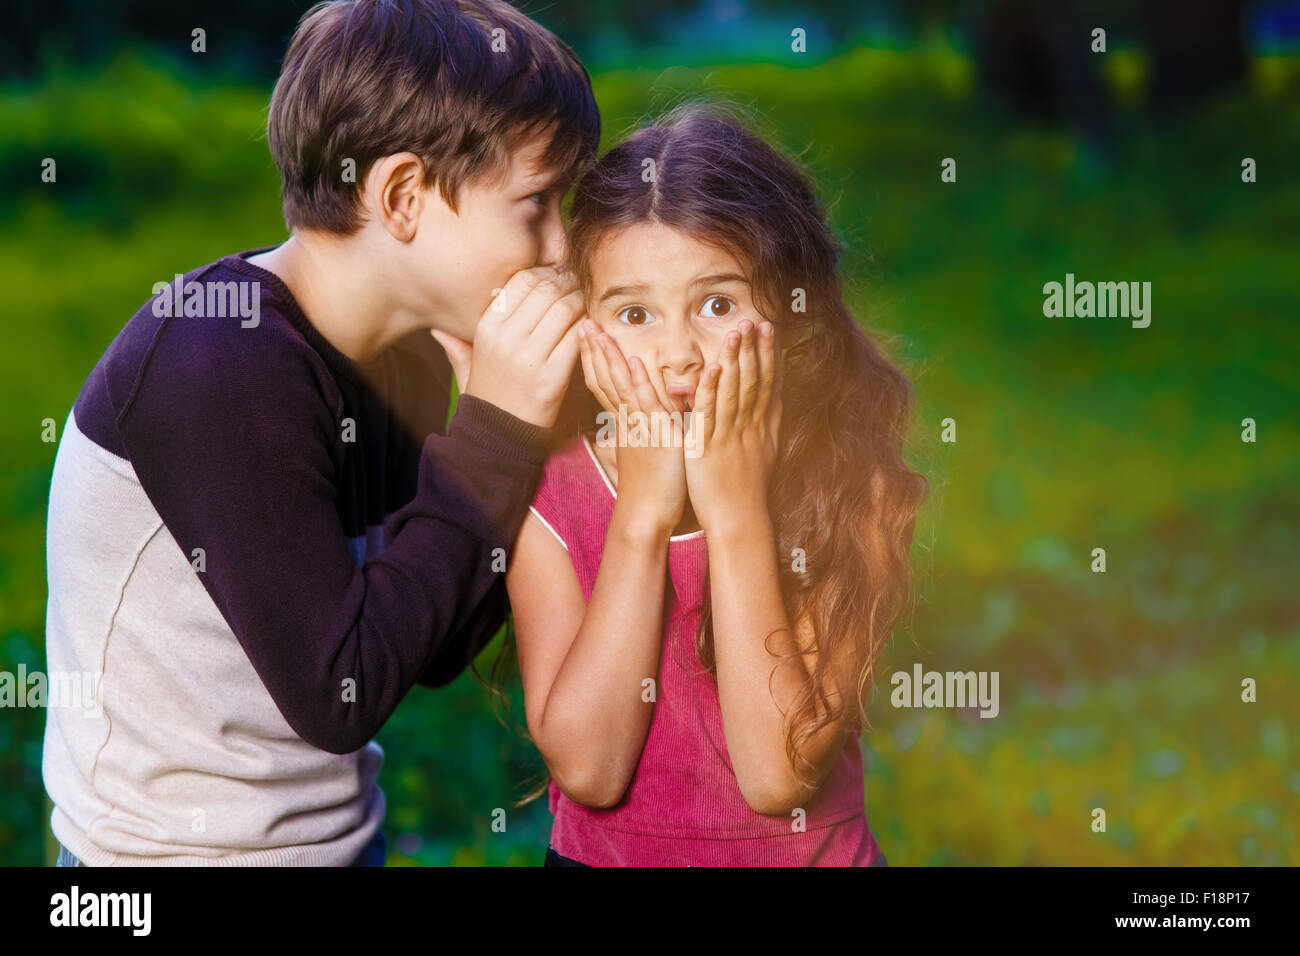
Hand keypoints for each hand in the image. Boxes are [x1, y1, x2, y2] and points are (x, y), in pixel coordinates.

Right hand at [430, 266, 581, 428]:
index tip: (556, 275)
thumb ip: (456, 346)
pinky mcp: (552, 378)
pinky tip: (587, 327)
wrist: (497, 439)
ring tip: (584, 302)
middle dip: (567, 282)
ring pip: (565, 309)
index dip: (544, 272)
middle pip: (546, 290)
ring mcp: (529, 359)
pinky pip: (576, 338)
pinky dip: (586, 328)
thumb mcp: (467, 368)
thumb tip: (437, 330)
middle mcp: (505, 340)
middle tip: (577, 283)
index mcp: (486, 329)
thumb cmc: (488, 396)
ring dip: (580, 301)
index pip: (521, 280)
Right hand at [578, 319, 686, 535]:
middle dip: (594, 350)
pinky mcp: (656, 435)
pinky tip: (631, 361)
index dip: (594, 358)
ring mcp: (639, 426)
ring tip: (596, 331)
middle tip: (581, 322)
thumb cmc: (651, 486)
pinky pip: (644, 404)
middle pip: (604, 378)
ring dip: (608, 356)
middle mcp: (627, 420)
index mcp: (625, 421)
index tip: (585, 335)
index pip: (604, 383)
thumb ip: (649, 422)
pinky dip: (637, 382)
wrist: (647, 515)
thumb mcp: (649, 446)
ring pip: (618, 385)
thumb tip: (653, 406)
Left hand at [684, 319, 781, 535]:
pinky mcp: (706, 447)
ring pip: (732, 391)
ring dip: (734, 360)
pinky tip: (710, 369)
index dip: (768, 353)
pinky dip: (709, 391)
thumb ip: (765, 424)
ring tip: (735, 332)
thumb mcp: (764, 452)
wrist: (738, 520)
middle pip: (754, 381)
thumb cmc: (747, 489)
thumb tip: (772, 403)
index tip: (769, 327)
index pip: (769, 382)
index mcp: (762, 426)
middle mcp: (749, 427)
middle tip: (754, 318)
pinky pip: (708, 415)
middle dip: (754, 348)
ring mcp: (729, 436)